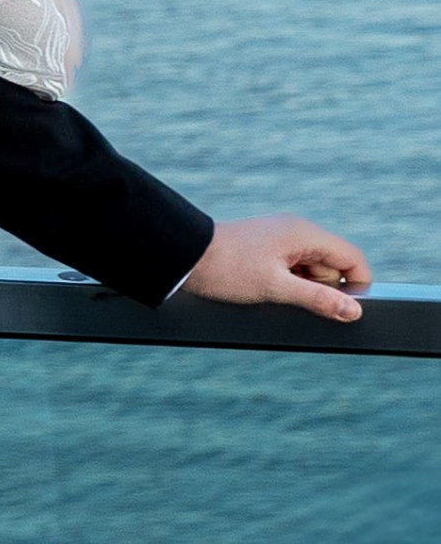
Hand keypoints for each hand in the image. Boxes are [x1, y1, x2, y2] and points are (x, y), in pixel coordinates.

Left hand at [181, 213, 370, 324]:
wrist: (186, 257)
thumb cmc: (228, 268)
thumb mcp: (276, 288)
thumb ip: (319, 300)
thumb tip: (354, 311)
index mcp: (304, 233)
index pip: (352, 258)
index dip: (358, 287)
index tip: (346, 311)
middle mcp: (297, 232)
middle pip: (333, 267)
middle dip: (323, 290)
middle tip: (291, 296)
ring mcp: (282, 240)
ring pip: (312, 272)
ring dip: (303, 289)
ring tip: (273, 290)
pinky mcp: (269, 250)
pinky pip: (294, 271)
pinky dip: (289, 284)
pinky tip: (268, 289)